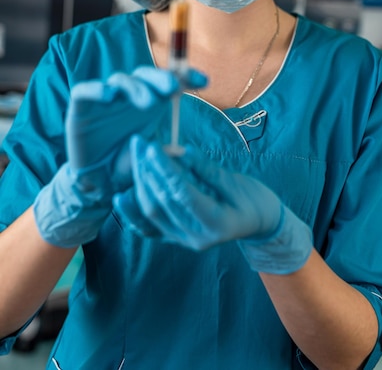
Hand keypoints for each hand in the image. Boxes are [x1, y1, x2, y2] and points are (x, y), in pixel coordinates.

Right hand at [33, 67, 205, 247]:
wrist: (99, 180)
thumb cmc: (128, 162)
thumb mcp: (151, 155)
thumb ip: (167, 150)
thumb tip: (184, 152)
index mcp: (150, 102)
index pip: (168, 81)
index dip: (186, 77)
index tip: (203, 82)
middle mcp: (128, 95)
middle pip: (145, 75)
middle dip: (160, 78)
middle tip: (173, 87)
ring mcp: (105, 99)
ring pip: (120, 80)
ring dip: (135, 87)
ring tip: (147, 102)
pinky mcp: (81, 107)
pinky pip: (85, 90)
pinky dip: (96, 89)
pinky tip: (110, 95)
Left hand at [119, 136, 311, 272]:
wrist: (259, 225)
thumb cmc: (254, 200)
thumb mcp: (237, 182)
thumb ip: (207, 169)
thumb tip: (182, 151)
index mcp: (215, 224)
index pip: (182, 194)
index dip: (165, 170)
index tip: (153, 147)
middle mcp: (195, 237)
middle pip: (162, 202)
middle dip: (147, 171)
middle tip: (139, 143)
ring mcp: (183, 240)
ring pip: (151, 213)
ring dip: (139, 182)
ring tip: (135, 156)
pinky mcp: (175, 238)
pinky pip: (148, 228)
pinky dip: (132, 213)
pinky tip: (120, 197)